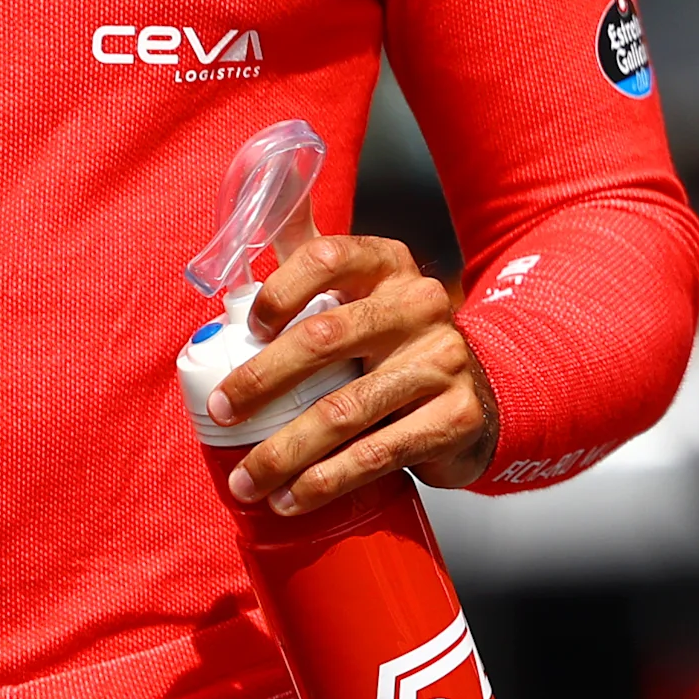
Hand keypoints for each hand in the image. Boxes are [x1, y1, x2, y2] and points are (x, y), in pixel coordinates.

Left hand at [213, 235, 497, 512]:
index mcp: (388, 265)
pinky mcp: (456, 417)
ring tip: (246, 480)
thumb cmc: (392, 341)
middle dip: (261, 381)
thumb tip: (258, 200)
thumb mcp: (360, 288)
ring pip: (344, 410)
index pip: (328, 256)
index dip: (281, 289)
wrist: (476, 394)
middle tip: (222, 414)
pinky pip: (377, 454)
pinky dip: (325, 481)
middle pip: (326, 337)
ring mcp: (443, 361)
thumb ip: (310, 250)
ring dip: (283, 452)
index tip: (248, 328)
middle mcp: (420, 305)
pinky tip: (292, 498)